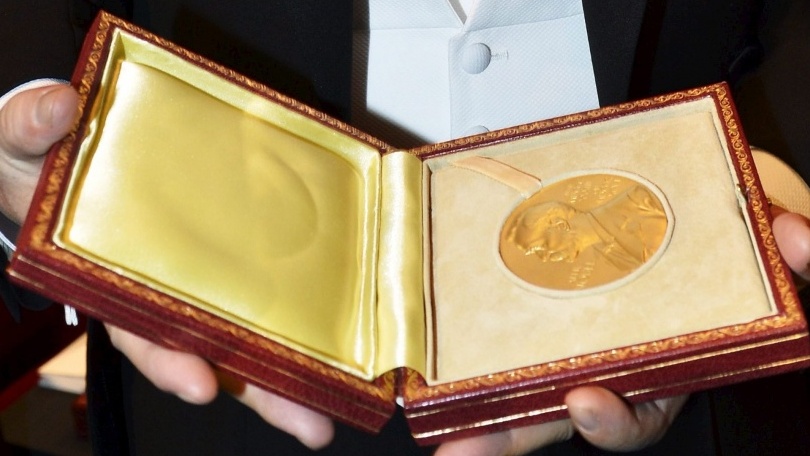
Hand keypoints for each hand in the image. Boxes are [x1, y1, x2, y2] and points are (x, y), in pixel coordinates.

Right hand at [0, 83, 335, 448]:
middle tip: (309, 422)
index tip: (202, 382)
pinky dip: (297, 314)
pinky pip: (265, 289)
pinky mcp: (232, 256)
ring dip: (289, 373)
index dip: (169, 360)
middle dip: (258, 390)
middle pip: (213, 348)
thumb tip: (58, 110)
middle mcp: (162, 290)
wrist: (68, 149)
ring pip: (247, 334)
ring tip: (332, 408)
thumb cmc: (46, 159)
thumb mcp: (25, 139)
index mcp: (112, 279)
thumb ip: (32, 127)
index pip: (141, 329)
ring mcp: (200, 278)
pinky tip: (337, 341)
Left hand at [436, 208, 809, 455]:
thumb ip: (803, 249)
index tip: (587, 402)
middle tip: (462, 450)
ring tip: (432, 405)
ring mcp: (575, 318)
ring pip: (519, 368)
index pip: (640, 412)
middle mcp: (617, 348)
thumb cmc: (741, 214)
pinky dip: (474, 316)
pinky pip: (505, 311)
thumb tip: (798, 238)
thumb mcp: (779, 230)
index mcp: (671, 356)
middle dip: (508, 433)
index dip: (614, 422)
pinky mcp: (544, 278)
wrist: (709, 180)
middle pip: (556, 405)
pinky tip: (440, 321)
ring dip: (474, 392)